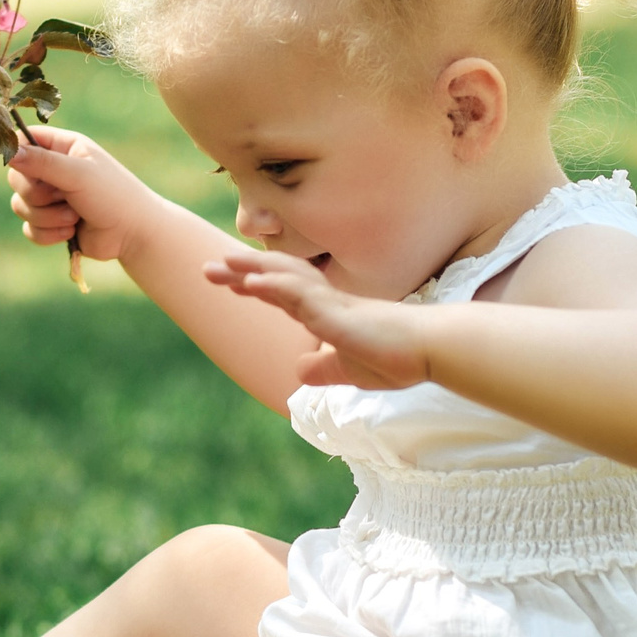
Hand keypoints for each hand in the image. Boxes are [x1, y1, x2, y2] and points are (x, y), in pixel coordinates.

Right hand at [6, 126, 161, 261]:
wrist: (133, 234)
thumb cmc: (113, 196)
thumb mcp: (78, 174)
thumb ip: (42, 162)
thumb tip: (8, 152)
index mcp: (63, 148)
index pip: (24, 140)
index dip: (16, 152)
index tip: (18, 165)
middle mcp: (54, 170)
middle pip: (16, 178)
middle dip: (36, 194)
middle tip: (62, 196)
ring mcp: (52, 198)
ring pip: (21, 206)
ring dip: (47, 217)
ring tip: (75, 218)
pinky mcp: (51, 223)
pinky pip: (29, 229)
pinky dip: (48, 234)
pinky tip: (71, 232)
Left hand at [204, 249, 431, 389]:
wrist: (429, 352)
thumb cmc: (397, 359)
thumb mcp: (348, 371)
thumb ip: (323, 368)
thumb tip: (298, 372)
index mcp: (328, 313)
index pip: (284, 294)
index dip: (255, 286)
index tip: (228, 281)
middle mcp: (326, 301)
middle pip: (276, 277)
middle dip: (240, 271)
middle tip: (207, 269)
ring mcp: (330, 302)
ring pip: (283, 277)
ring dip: (249, 269)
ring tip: (219, 264)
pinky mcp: (336, 312)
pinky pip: (299, 293)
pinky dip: (272, 285)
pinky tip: (249, 282)